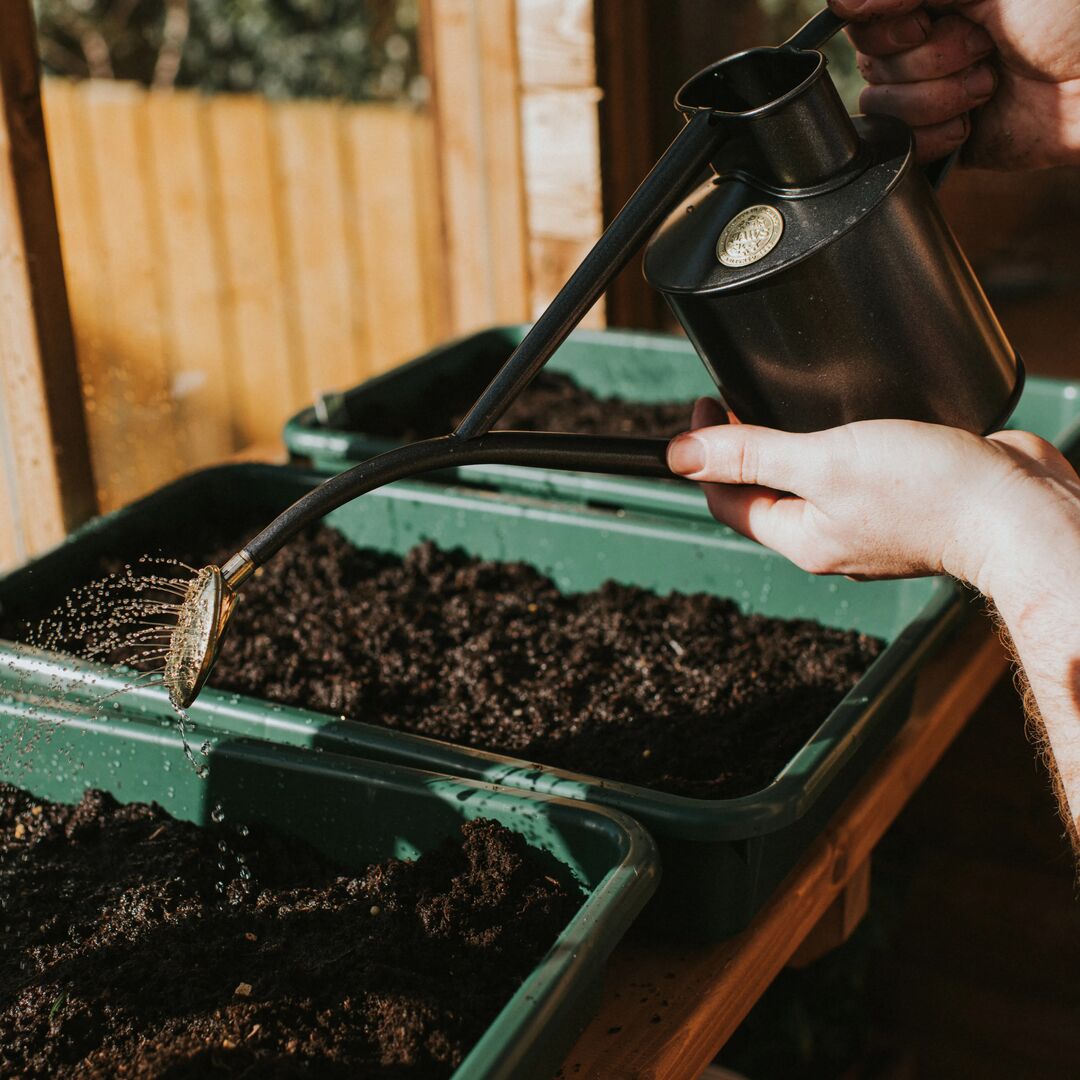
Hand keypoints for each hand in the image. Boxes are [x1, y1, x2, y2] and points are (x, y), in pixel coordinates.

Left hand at [666, 398, 1079, 593]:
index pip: (726, 498)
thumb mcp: (825, 463)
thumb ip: (752, 454)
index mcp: (801, 537)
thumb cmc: (929, 493)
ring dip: (789, 443)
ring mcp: (866, 521)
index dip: (703, 452)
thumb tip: (678, 456)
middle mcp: (829, 536)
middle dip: (742, 445)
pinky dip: (837, 444)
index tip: (704, 403)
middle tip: (736, 397)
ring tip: (783, 401)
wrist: (1019, 511)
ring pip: (809, 480)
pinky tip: (847, 417)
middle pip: (763, 490)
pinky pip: (852, 472)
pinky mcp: (902, 500)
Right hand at [827, 0, 1079, 169]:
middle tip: (985, 46)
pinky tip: (971, 123)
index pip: (862, 16)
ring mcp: (928, 93)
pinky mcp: (938, 139)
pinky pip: (898, 146)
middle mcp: (923, 43)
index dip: (888, 25)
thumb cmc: (1066, 14)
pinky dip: (933, 137)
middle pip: (869, 62)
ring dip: (938, 98)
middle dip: (927, 59)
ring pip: (880, 107)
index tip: (932, 16)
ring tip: (990, 84)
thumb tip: (841, 2)